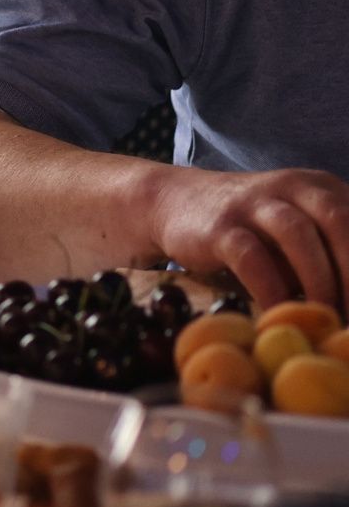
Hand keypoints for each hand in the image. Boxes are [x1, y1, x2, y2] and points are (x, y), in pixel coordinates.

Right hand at [151, 164, 348, 310]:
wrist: (174, 200)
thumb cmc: (251, 227)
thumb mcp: (299, 227)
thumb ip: (330, 251)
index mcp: (322, 187)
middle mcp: (292, 186)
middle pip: (340, 222)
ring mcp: (253, 203)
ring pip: (298, 235)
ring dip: (320, 282)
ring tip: (326, 319)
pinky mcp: (220, 226)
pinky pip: (253, 258)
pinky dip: (273, 291)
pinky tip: (281, 317)